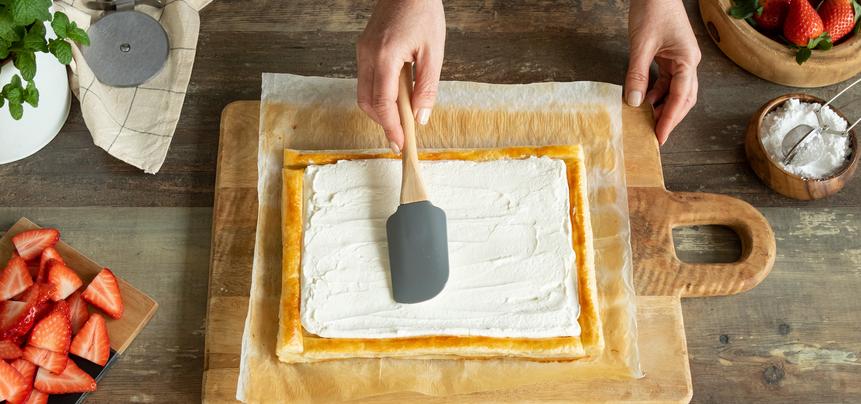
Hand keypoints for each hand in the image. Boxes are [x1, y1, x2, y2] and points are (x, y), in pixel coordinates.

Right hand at [357, 0, 445, 152]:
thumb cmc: (423, 12)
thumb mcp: (434, 52)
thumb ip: (427, 87)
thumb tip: (420, 117)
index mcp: (385, 56)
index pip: (382, 103)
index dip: (390, 127)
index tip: (400, 144)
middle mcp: (367, 55)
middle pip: (367, 102)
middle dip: (383, 122)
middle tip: (401, 136)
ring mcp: (362, 51)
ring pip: (364, 92)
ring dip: (381, 109)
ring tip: (401, 119)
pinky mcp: (364, 48)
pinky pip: (367, 79)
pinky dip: (380, 94)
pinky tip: (397, 97)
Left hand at [626, 0, 700, 144]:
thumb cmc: (652, 10)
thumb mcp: (641, 46)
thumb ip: (637, 75)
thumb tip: (634, 102)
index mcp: (687, 60)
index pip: (680, 97)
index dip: (669, 119)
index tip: (659, 136)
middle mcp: (688, 62)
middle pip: (683, 98)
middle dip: (670, 118)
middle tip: (654, 135)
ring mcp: (680, 59)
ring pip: (675, 91)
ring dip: (662, 106)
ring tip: (646, 121)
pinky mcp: (670, 56)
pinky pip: (666, 81)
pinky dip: (656, 93)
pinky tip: (643, 101)